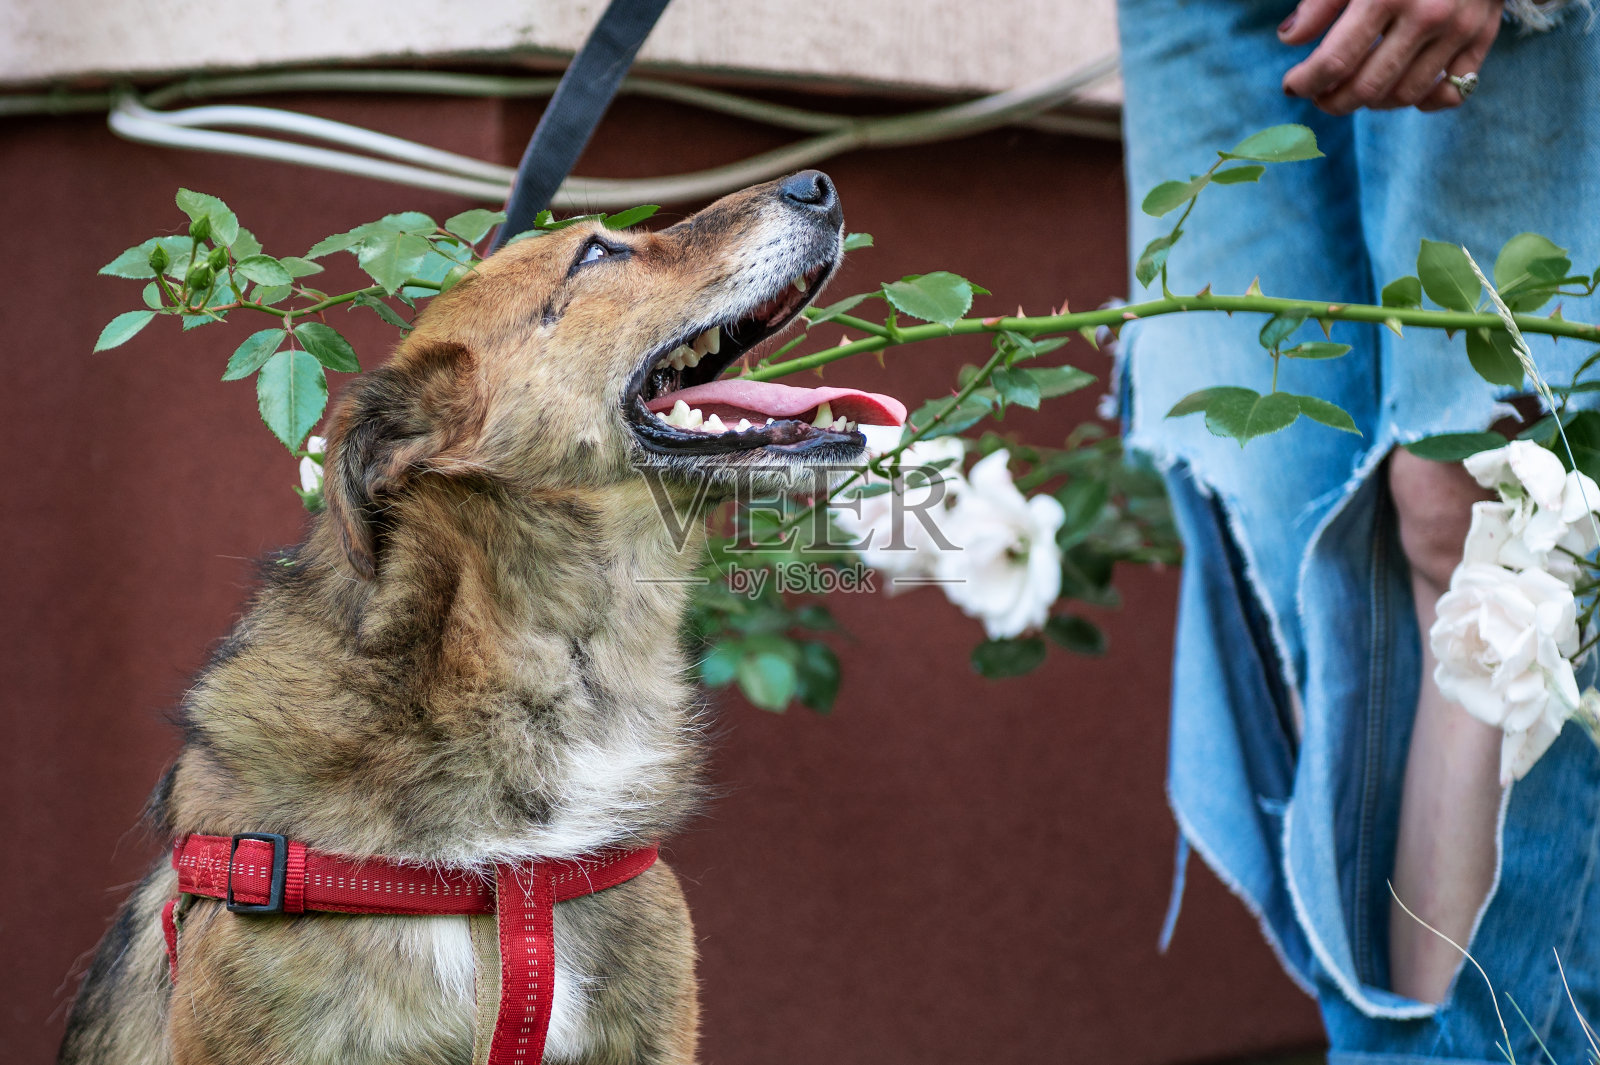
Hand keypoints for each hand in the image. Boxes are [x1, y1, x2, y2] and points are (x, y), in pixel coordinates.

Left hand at [1278, 0, 1502, 113]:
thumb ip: (1321, 2)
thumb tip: (1289, 39)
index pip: (1334, 62)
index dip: (1305, 82)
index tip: (1292, 86)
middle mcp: (1426, 16)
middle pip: (1367, 88)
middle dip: (1332, 101)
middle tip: (1319, 96)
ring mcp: (1458, 29)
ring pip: (1404, 95)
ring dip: (1371, 103)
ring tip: (1354, 89)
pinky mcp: (1482, 36)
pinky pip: (1452, 92)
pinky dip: (1423, 101)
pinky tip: (1400, 90)